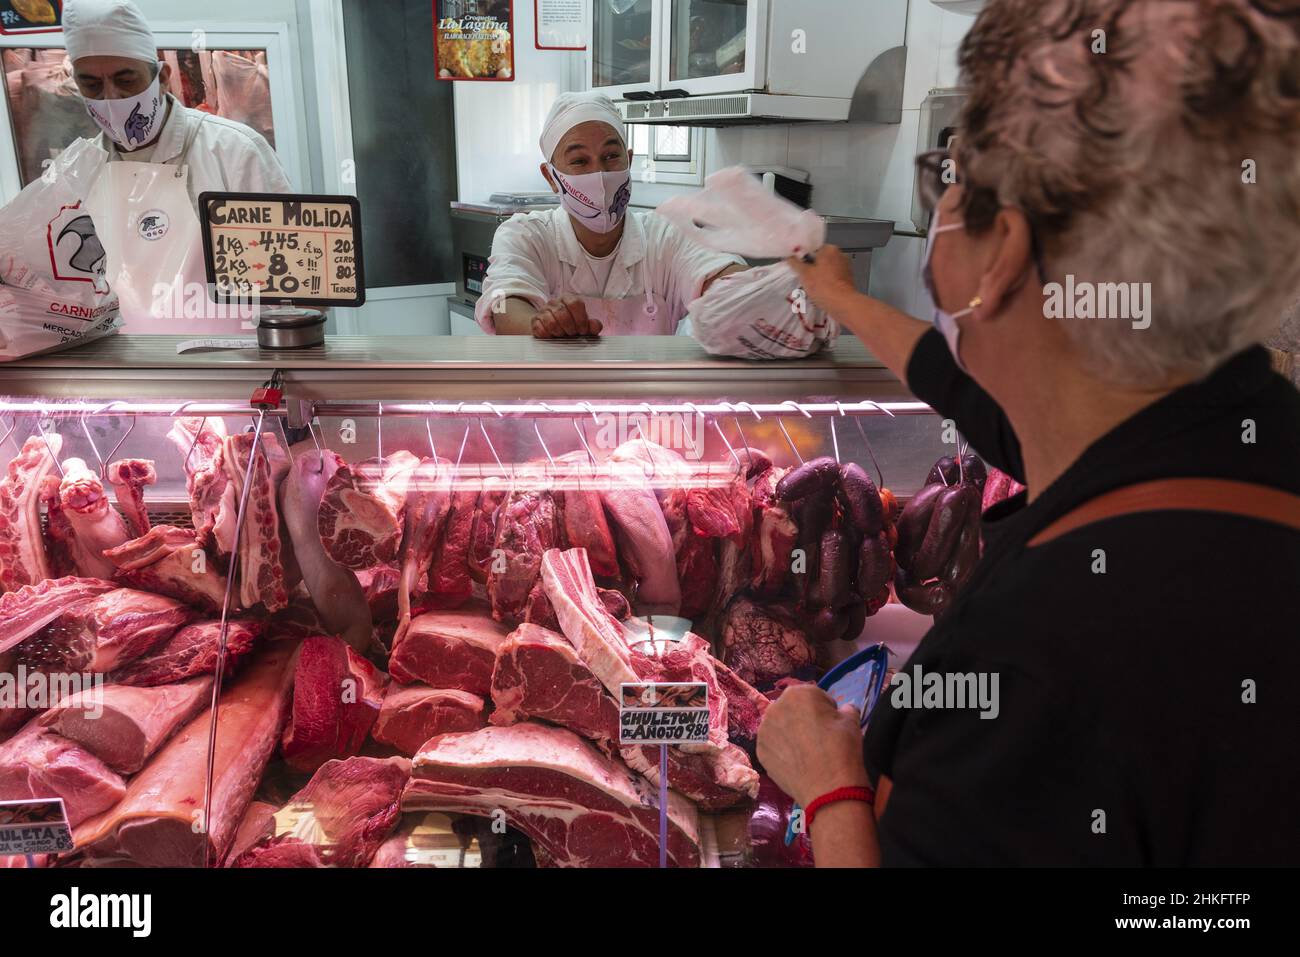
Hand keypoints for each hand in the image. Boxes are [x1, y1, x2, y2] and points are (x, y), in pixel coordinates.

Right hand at [531, 297, 602, 338]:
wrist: (551, 327)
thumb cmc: (570, 325)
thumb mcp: (583, 324)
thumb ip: (593, 325)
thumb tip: (595, 326)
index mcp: (568, 299)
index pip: (575, 303)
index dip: (581, 319)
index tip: (583, 330)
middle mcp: (554, 302)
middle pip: (563, 314)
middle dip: (570, 328)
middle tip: (572, 334)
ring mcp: (543, 311)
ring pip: (551, 322)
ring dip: (559, 332)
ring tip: (563, 335)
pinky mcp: (535, 320)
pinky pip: (541, 329)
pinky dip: (548, 335)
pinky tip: (552, 336)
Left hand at [757, 683, 869, 807]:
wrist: (828, 787)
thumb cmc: (841, 748)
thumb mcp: (852, 721)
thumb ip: (846, 710)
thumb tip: (844, 710)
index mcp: (798, 693)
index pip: (814, 696)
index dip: (826, 710)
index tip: (832, 725)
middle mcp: (775, 707)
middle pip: (793, 709)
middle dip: (804, 719)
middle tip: (819, 738)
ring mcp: (764, 730)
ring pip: (780, 726)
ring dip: (790, 733)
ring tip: (806, 752)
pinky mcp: (760, 751)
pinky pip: (773, 745)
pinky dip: (782, 750)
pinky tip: (795, 762)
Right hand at [787, 244, 857, 312]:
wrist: (841, 303)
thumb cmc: (823, 286)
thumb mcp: (804, 273)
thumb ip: (795, 263)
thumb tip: (790, 258)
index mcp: (830, 249)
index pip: (813, 249)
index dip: (803, 258)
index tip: (798, 267)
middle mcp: (840, 255)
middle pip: (821, 259)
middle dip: (812, 268)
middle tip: (804, 278)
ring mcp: (846, 267)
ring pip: (827, 269)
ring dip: (819, 276)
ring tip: (813, 287)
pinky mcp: (848, 279)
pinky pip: (833, 278)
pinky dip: (827, 282)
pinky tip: (822, 291)